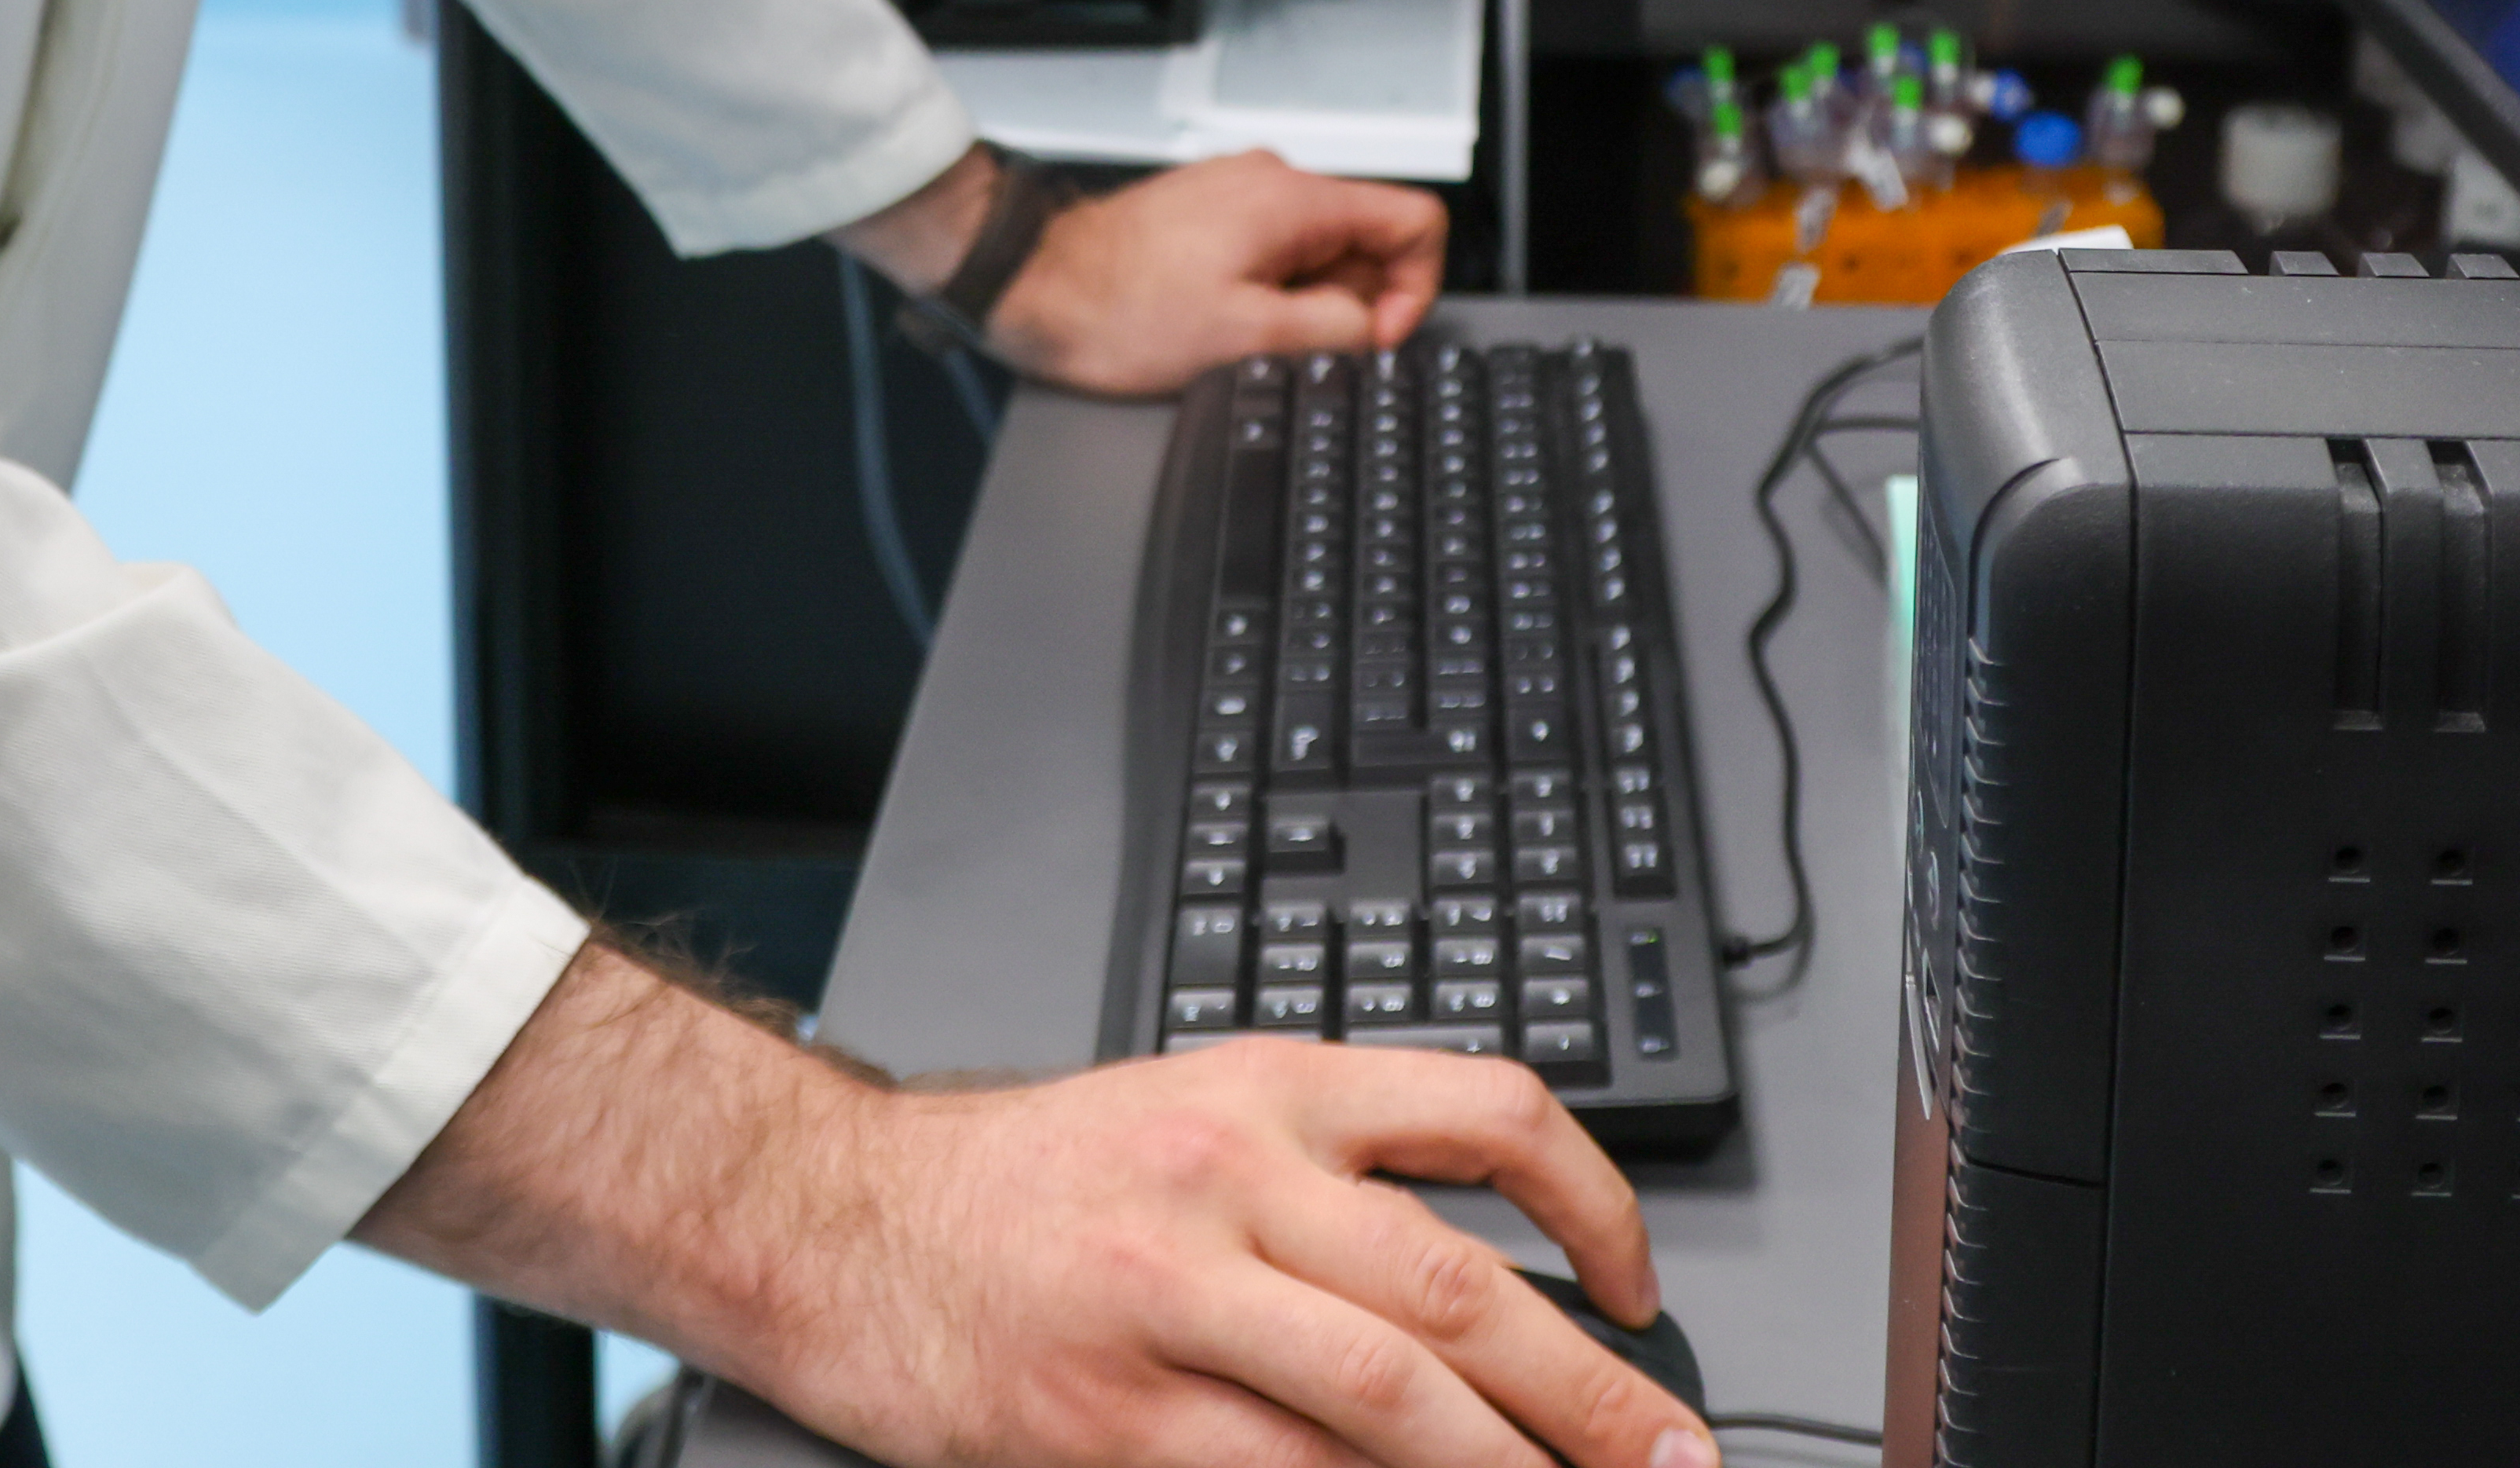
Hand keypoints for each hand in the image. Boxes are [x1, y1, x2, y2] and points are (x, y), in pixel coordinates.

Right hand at [372, 951, 1711, 1467]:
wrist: (843, 1223)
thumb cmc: (1032, 1182)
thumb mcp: (1197, 1111)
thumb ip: (1338, 1174)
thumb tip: (1502, 1288)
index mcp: (1269, 1088)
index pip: (1484, 1113)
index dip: (1597, 1203)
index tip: (1646, 1289)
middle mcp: (1230, 1180)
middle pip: (1461, 1288)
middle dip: (1595, 1392)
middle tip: (1676, 1455)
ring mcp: (1167, 1306)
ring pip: (1386, 1397)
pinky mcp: (1108, 1422)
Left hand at [964, 149, 1448, 393]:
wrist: (1036, 287)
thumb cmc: (1120, 311)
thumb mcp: (1248, 338)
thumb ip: (1335, 329)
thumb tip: (1376, 328)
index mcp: (1293, 200)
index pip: (1414, 222)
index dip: (1412, 289)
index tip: (1373, 336)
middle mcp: (1271, 182)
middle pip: (1364, 243)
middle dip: (1343, 304)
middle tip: (1285, 343)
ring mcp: (1238, 194)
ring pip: (1317, 254)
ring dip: (1300, 303)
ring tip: (1238, 331)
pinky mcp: (1210, 215)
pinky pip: (1272, 254)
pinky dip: (1264, 292)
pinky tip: (1215, 318)